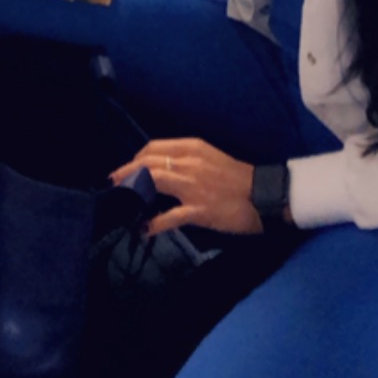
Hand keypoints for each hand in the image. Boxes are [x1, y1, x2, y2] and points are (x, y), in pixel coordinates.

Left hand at [112, 138, 261, 236]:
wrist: (264, 196)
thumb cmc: (239, 179)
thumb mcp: (211, 159)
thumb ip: (188, 161)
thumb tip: (164, 168)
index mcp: (193, 148)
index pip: (154, 147)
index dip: (135, 157)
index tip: (126, 168)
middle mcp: (189, 163)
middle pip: (147, 162)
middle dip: (126, 171)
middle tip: (114, 183)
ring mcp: (193, 186)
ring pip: (153, 181)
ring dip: (133, 190)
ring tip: (122, 200)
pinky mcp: (199, 209)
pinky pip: (169, 216)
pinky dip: (153, 223)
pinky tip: (144, 229)